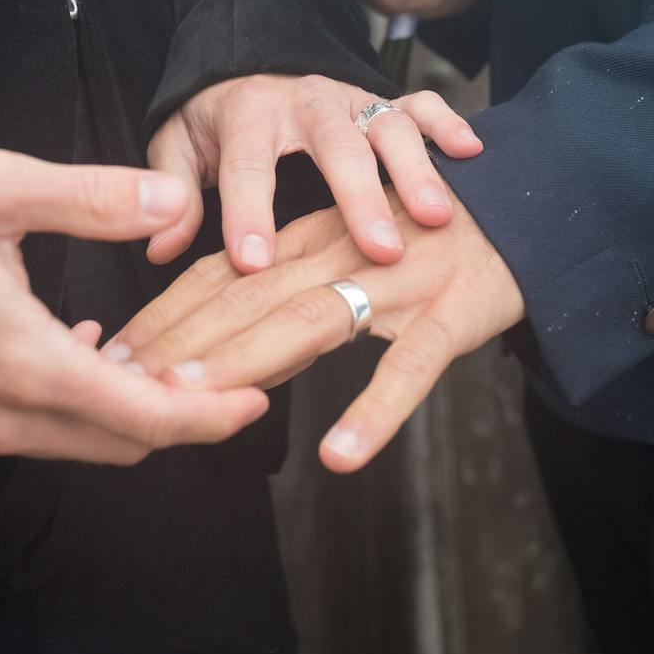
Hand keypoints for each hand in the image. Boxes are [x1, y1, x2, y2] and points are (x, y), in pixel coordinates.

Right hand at [0, 150, 269, 463]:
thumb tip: (173, 204)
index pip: (146, 418)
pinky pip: (35, 431)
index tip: (255, 401)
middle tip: (221, 374)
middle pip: (120, 442)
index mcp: (27, 367)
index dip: (209, 414)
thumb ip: (93, 200)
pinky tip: (83, 347)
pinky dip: (78, 404)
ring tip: (163, 359)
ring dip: (127, 410)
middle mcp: (3, 417)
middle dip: (179, 416)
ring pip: (78, 441)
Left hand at [109, 193, 523, 471]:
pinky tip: (341, 455)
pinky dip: (377, 409)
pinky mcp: (456, 310)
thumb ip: (292, 269)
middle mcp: (344, 246)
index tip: (112, 353)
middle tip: (121, 385)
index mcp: (314, 231)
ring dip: (250, 359)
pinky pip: (412, 364)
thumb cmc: (437, 230)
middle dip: (180, 342)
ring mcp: (400, 277)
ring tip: (195, 403)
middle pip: (248, 294)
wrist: (541, 199)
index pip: (223, 271)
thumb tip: (224, 327)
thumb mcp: (354, 237)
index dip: (165, 311)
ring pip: (313, 316)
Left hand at [147, 75, 482, 272]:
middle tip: (379, 251)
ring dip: (414, 170)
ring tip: (436, 217)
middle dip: (358, 197)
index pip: (247, 165)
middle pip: (334, 145)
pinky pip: (423, 102)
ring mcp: (353, 99)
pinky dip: (447, 123)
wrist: (254, 59)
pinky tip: (470, 152)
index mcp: (249, 114)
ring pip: (387, 126)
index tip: (255, 263)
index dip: (249, 212)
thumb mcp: (182, 146)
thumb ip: (177, 193)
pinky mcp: (386, 99)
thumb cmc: (219, 121)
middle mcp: (307, 102)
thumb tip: (161, 248)